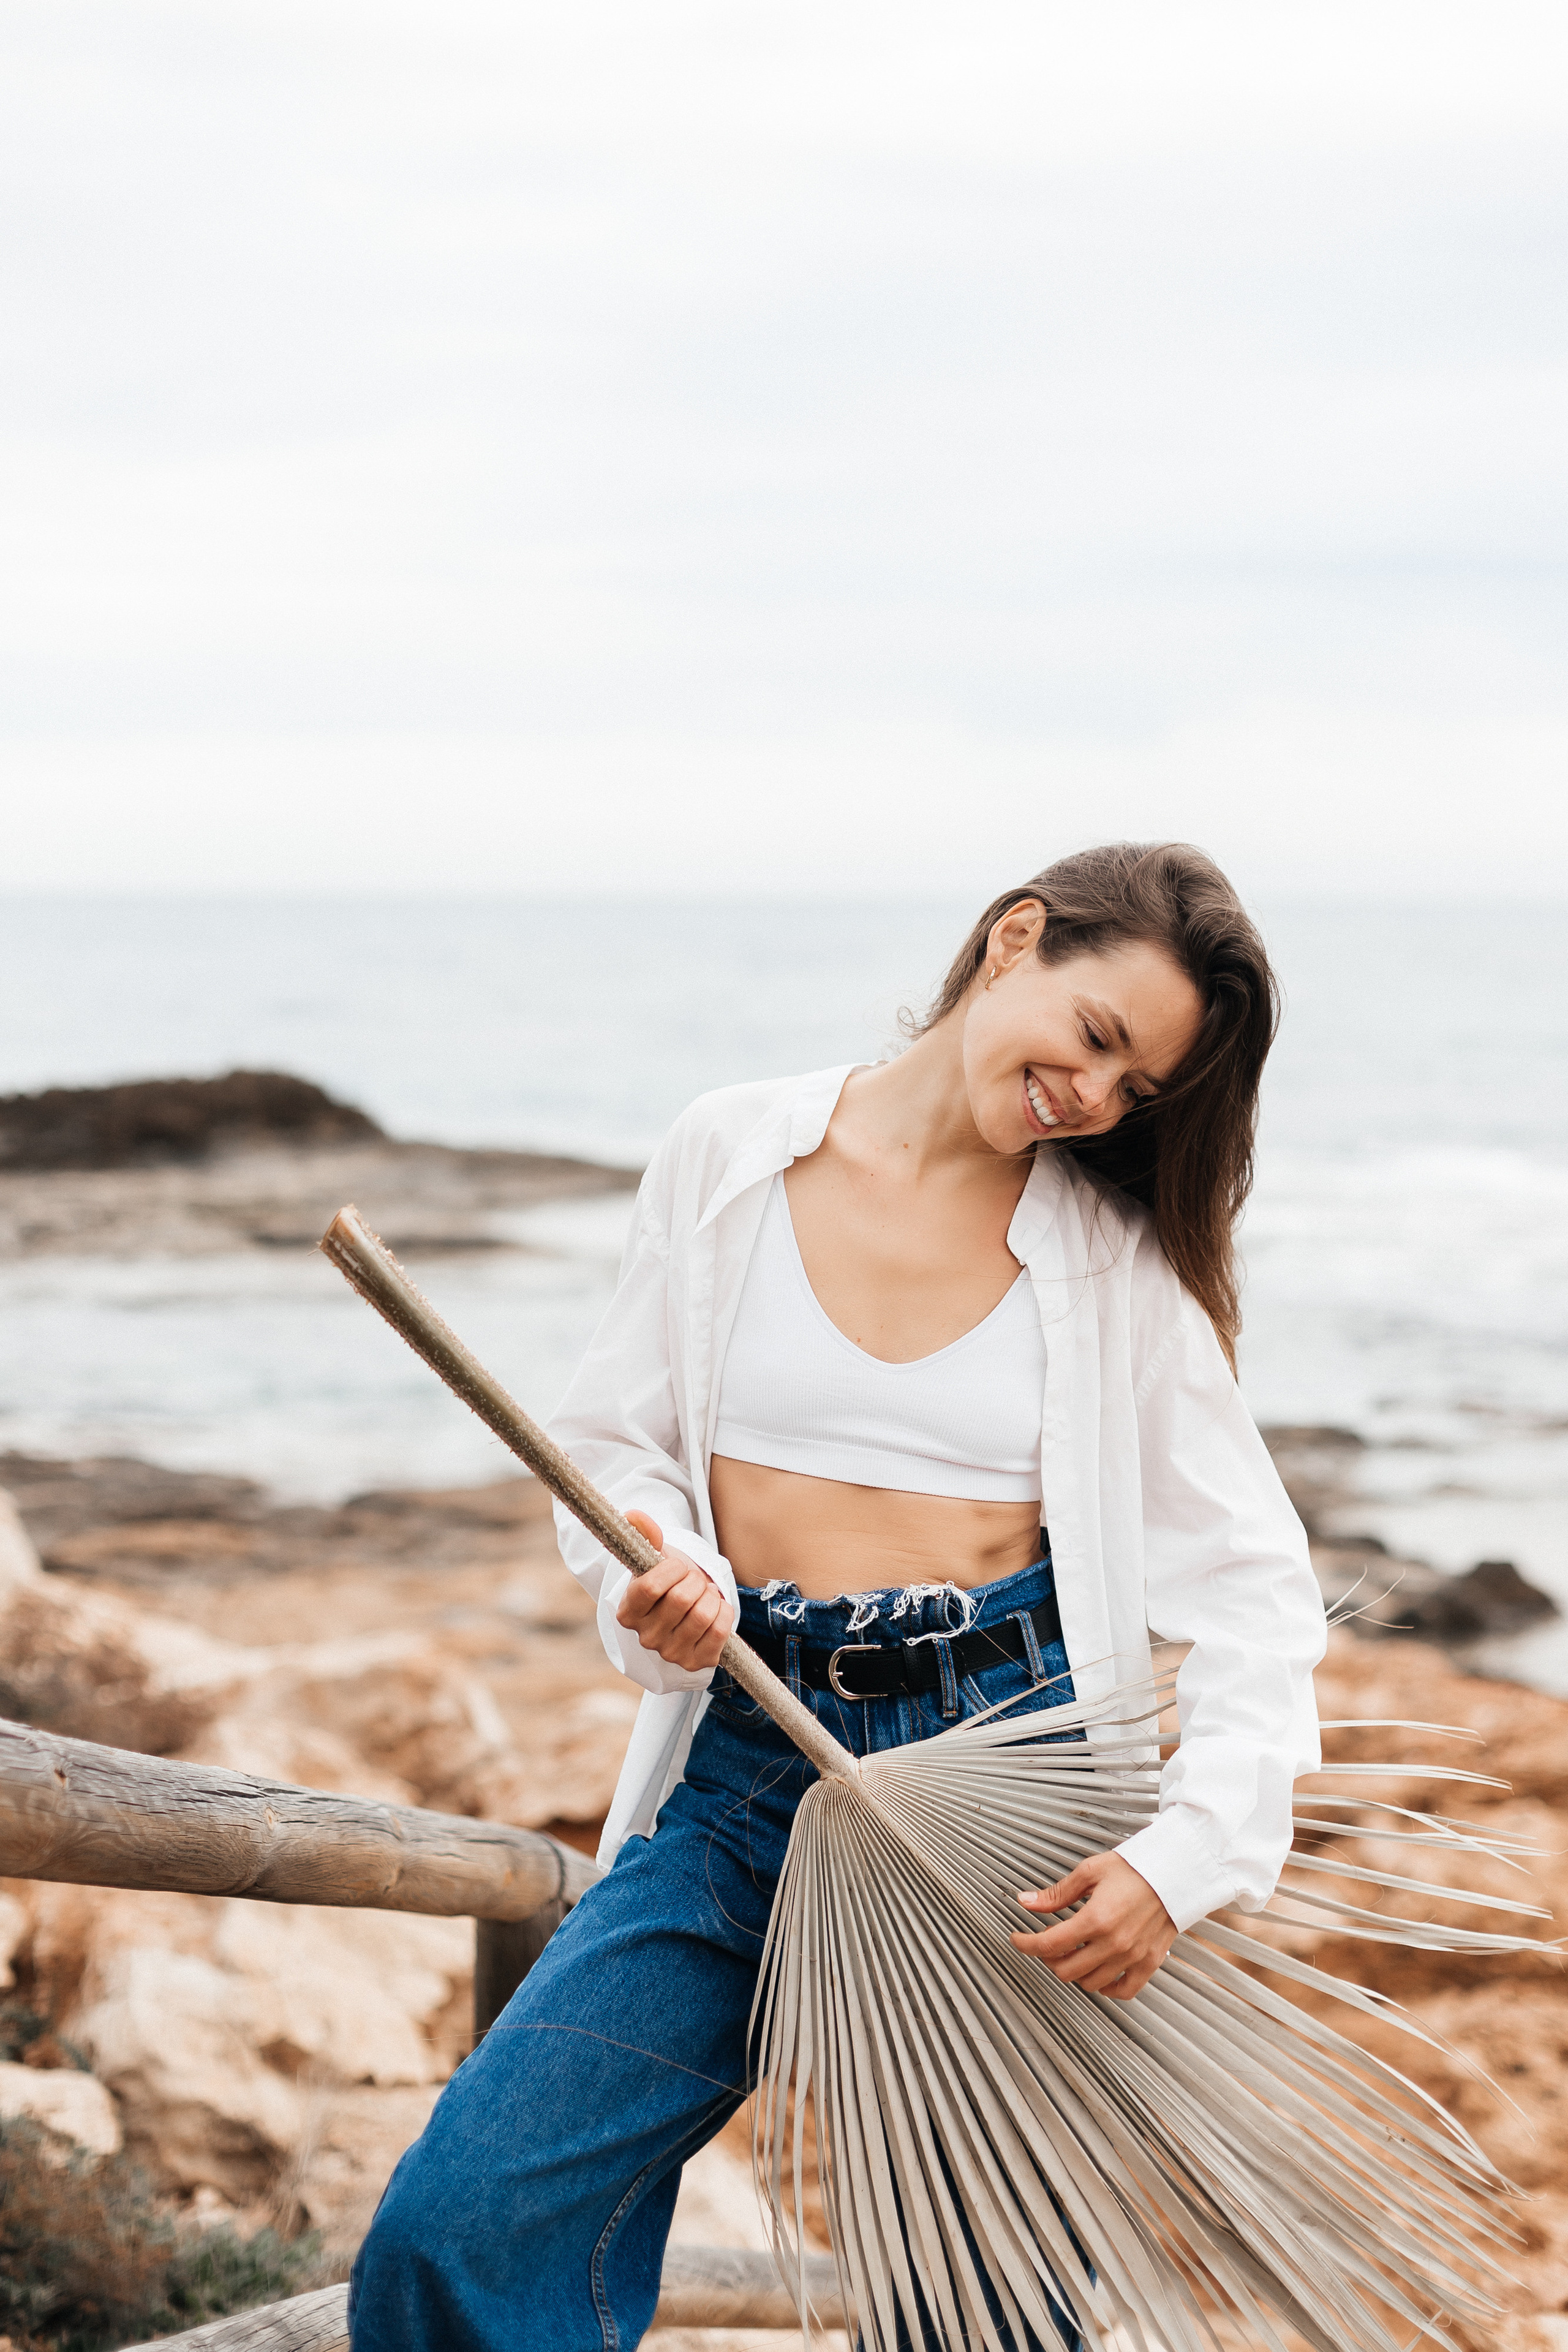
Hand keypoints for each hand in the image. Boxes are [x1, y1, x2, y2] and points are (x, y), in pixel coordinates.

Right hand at [616, 1511, 735, 1672]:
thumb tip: (634, 1515)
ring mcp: (671, 1654)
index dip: (671, 1570)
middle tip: (695, 1578)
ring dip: (710, 1596)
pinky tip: (716, 1607)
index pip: (650, 1587)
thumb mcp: (654, 1560)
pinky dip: (724, 1612)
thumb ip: (645, 1536)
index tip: (678, 1566)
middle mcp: (646, 1638)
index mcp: (628, 1612)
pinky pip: (720, 1631)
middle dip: (695, 1580)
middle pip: (680, 1599)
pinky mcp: (696, 1663)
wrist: (685, 1614)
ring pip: (702, 1615)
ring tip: (705, 1593)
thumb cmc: (668, 1583)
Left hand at [1011, 1852, 1175, 1999]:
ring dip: (1075, 1972)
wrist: (1176, 1872)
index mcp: (1096, 1919)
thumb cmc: (1136, 1868)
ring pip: (1090, 1984)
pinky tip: (1099, 1971)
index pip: (1048, 1945)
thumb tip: (1027, 1901)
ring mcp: (1133, 1956)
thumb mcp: (1090, 1872)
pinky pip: (1123, 1991)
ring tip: (1073, 1953)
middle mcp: (1114, 1943)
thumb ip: (1057, 1893)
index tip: (1018, 1940)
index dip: (1026, 1945)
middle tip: (1048, 1943)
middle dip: (1049, 1958)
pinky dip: (1106, 1987)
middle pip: (1066, 1970)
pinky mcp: (1149, 1963)